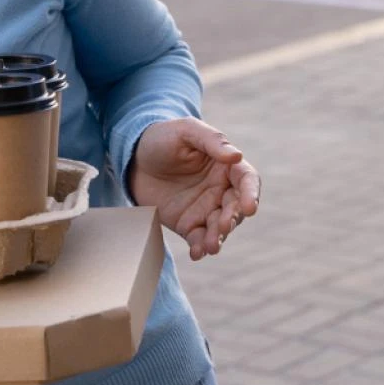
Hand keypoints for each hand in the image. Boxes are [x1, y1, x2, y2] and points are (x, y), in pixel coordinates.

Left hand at [127, 120, 260, 260]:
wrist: (133, 158)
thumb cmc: (163, 137)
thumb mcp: (186, 131)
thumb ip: (212, 141)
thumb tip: (237, 156)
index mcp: (225, 166)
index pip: (247, 180)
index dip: (251, 193)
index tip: (249, 206)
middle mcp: (221, 189)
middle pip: (236, 207)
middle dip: (233, 219)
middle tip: (224, 226)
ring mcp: (205, 209)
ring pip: (220, 227)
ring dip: (219, 237)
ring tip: (211, 246)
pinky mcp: (188, 224)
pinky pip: (199, 239)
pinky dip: (200, 248)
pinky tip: (197, 253)